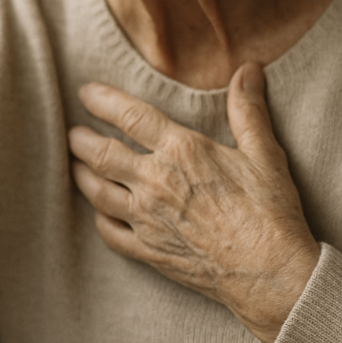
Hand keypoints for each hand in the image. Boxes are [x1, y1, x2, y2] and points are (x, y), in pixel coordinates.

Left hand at [68, 62, 319, 342]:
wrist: (269, 274)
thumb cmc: (269, 211)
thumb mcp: (264, 152)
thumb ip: (247, 108)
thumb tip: (248, 68)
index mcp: (181, 151)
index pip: (130, 117)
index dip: (104, 100)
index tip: (86, 91)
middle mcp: (156, 183)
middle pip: (103, 154)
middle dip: (82, 140)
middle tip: (72, 132)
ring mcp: (148, 220)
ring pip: (99, 193)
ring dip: (82, 175)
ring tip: (75, 164)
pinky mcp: (150, 252)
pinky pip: (111, 234)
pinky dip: (99, 219)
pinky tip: (98, 213)